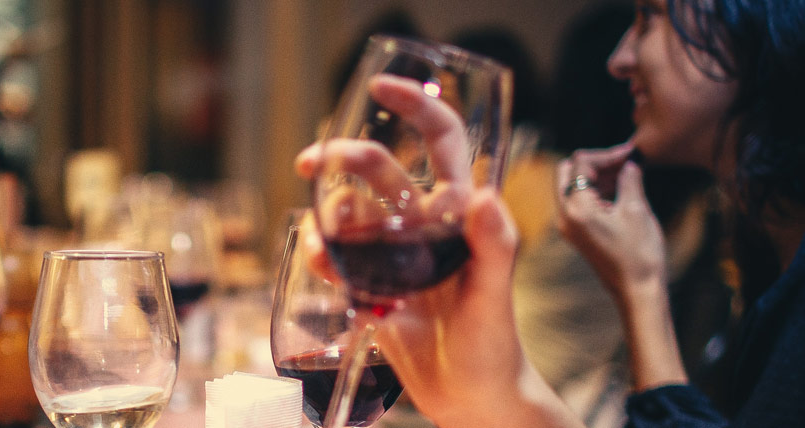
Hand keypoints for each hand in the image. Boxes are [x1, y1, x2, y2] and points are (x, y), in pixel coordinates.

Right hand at [295, 74, 578, 427]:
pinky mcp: (374, 284)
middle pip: (379, 170)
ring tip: (323, 244)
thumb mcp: (496, 296)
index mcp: (460, 214)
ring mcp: (396, 254)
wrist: (472, 399)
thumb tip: (482, 196)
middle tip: (309, 162)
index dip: (415, 106)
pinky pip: (337, 257)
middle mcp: (425, 225)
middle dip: (344, 157)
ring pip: (351, 212)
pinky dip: (322, 256)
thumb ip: (494, 246)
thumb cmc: (495, 347)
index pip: (441, 141)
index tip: (380, 88)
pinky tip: (324, 269)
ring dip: (329, 215)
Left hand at [555, 144, 666, 299]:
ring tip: (626, 173)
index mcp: (577, 208)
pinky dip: (594, 191)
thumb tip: (629, 164)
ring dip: (595, 176)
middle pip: (568, 172)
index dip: (606, 155)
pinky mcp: (575, 233)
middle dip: (595, 163)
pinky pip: (577, 202)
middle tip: (624, 162)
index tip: (629, 153)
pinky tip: (618, 189)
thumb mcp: (637, 210)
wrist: (637, 290)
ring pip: (571, 186)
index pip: (580, 164)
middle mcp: (564, 216)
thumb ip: (630, 180)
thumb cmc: (640, 253)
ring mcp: (567, 226)